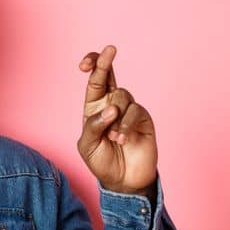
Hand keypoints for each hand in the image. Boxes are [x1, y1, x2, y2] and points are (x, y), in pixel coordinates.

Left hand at [77, 45, 157, 195]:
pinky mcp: (143, 118)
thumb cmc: (101, 161)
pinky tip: (121, 139)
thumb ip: (94, 126)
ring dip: (114, 116)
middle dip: (106, 62)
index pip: (94, 80)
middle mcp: (112, 104)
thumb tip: (111, 109)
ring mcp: (129, 110)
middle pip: (110, 76)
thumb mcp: (88, 145)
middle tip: (109, 50)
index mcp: (94, 107)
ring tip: (112, 138)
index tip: (85, 63)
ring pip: (122, 96)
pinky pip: (135, 112)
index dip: (92, 67)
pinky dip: (125, 126)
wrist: (123, 180)